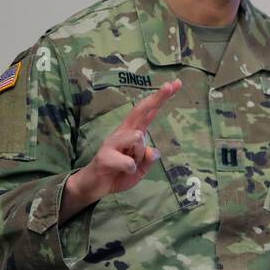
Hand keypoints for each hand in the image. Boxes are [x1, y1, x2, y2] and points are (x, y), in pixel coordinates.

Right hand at [60, 79, 181, 219]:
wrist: (93, 186)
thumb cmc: (118, 173)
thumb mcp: (140, 169)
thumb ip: (149, 160)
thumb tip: (154, 151)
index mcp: (133, 132)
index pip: (149, 112)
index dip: (161, 98)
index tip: (175, 84)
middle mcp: (123, 132)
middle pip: (140, 110)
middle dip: (156, 98)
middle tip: (169, 85)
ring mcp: (112, 142)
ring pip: (138, 138)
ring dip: (139, 155)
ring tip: (130, 165)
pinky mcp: (105, 155)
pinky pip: (129, 162)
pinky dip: (131, 169)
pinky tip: (121, 171)